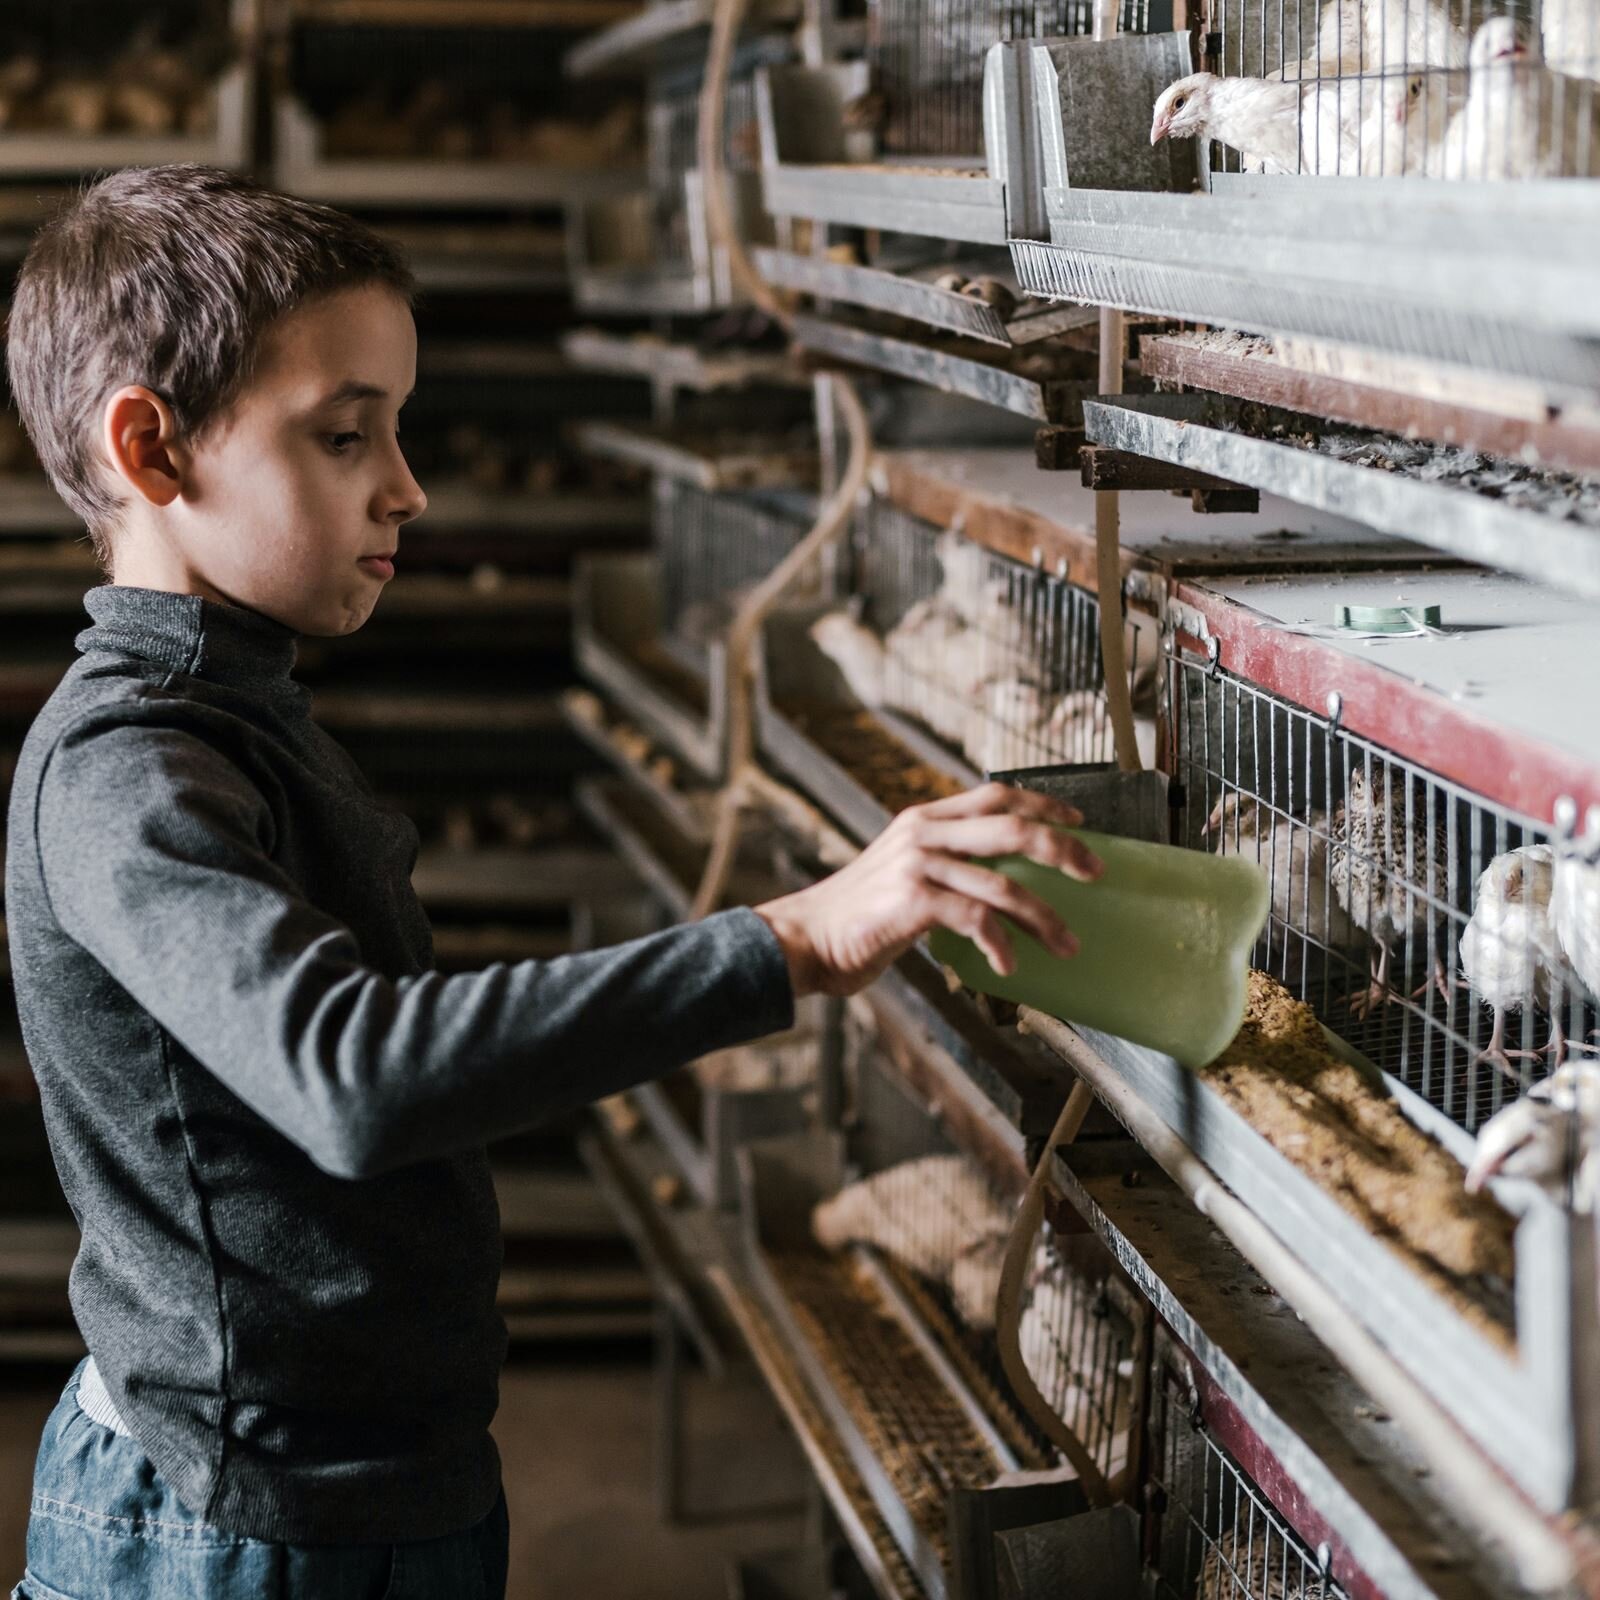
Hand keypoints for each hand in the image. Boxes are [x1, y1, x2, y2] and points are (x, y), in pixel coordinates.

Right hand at [753, 783, 1100, 998]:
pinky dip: (1001, 945)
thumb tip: (1002, 881)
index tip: (1080, 823)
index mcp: (924, 818)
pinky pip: (976, 920)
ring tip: (1067, 944)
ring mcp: (918, 865)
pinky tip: (1009, 966)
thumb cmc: (858, 917)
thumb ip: (944, 863)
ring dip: (1044, 918)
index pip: (998, 795)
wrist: (805, 939)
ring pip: (1004, 885)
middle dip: (1064, 850)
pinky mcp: (912, 901)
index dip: (1044, 805)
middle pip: (1013, 828)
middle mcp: (923, 832)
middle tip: (1095, 874)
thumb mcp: (902, 872)